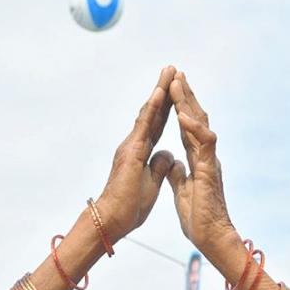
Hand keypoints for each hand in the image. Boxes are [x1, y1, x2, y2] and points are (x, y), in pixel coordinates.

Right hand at [96, 67, 175, 241]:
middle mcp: (135, 144)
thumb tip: (168, 154)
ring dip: (159, 91)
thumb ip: (159, 165)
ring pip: (148, 113)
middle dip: (164, 90)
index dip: (168, 107)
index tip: (177, 89)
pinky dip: (153, 108)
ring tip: (168, 71)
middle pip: (153, 113)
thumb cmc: (129, 207)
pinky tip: (160, 93)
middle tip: (172, 68)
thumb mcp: (151, 182)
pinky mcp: (130, 153)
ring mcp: (131, 146)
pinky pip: (144, 126)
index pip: (159, 124)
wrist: (112, 221)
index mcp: (141, 152)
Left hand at [167, 72, 235, 256]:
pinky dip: (193, 128)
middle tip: (174, 73)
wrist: (210, 237)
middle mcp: (204, 156)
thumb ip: (176, 174)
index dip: (177, 108)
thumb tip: (170, 162)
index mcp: (196, 160)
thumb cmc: (198, 219)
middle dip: (184, 95)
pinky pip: (204, 143)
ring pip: (200, 123)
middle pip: (194, 118)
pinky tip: (183, 115)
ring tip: (176, 82)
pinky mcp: (210, 170)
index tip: (169, 89)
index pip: (185, 128)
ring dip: (188, 102)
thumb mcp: (181, 190)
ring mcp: (208, 161)